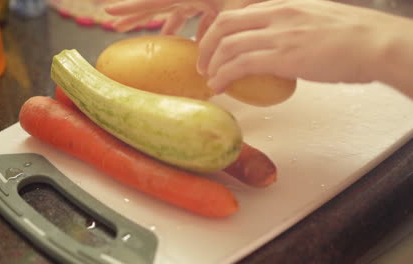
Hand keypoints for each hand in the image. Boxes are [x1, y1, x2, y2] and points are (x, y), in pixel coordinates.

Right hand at [104, 0, 223, 37]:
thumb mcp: (233, 15)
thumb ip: (215, 40)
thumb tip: (201, 71)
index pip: (154, 1)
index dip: (131, 8)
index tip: (108, 11)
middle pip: (158, 4)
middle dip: (137, 14)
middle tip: (116, 24)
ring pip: (177, 12)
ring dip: (167, 26)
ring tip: (156, 39)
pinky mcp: (215, 2)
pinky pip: (197, 17)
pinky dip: (194, 30)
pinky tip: (195, 45)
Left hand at [197, 0, 412, 93]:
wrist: (377, 43)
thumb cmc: (354, 35)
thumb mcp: (317, 18)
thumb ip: (293, 25)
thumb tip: (281, 42)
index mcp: (284, 4)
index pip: (239, 12)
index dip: (219, 30)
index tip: (213, 46)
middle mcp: (277, 14)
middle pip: (225, 24)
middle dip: (206, 46)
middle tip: (203, 64)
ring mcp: (279, 34)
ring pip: (228, 45)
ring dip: (212, 65)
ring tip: (209, 79)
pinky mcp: (284, 56)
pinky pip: (241, 65)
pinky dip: (223, 76)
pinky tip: (219, 87)